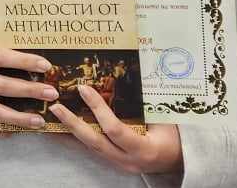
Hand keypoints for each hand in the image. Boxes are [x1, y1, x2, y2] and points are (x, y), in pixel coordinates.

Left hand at [49, 83, 182, 174]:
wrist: (183, 160)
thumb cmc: (179, 137)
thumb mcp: (167, 118)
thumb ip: (149, 102)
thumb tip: (133, 72)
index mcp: (144, 149)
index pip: (114, 129)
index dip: (98, 108)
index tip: (83, 88)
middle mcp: (128, 160)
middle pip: (94, 141)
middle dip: (73, 123)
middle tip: (55, 106)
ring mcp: (120, 164)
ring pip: (90, 147)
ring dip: (70, 130)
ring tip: (53, 115)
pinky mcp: (115, 162)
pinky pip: (93, 149)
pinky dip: (77, 138)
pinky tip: (62, 130)